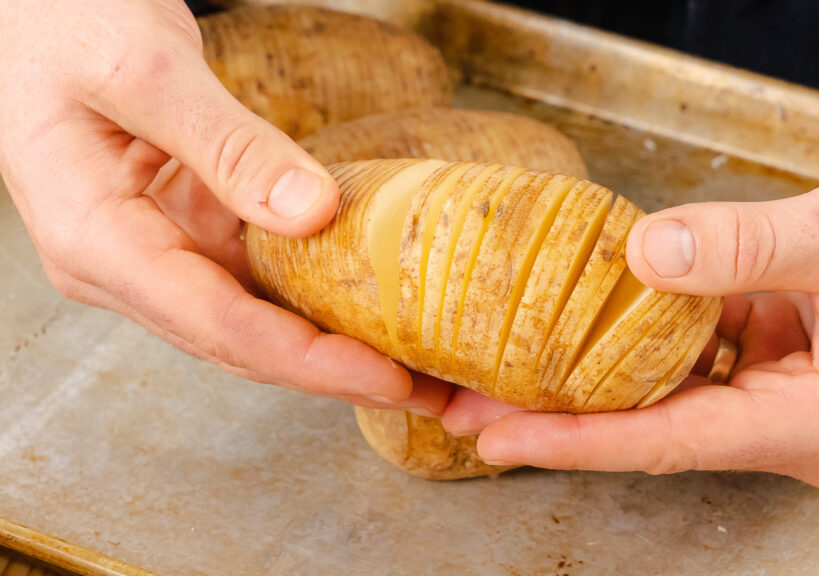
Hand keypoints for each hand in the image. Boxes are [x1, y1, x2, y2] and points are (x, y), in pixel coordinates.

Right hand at [0, 0, 449, 414]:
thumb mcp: (142, 68)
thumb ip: (224, 142)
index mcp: (96, 239)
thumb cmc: (63, 22)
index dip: (309, 361)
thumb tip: (312, 212)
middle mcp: (127, 265)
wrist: (35, 8)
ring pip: (258, 318)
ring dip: (337, 344)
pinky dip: (321, 293)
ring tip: (421, 362)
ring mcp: (160, 252)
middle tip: (431, 392)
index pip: (217, 324)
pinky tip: (377, 304)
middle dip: (338, 373)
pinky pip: (262, 276)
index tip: (388, 377)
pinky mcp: (191, 231)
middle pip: (244, 342)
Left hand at [443, 129, 818, 489]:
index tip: (502, 441)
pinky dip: (639, 342)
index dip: (583, 441)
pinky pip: (697, 359)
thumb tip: (645, 256)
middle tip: (468, 405)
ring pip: (672, 397)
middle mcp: (803, 427)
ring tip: (499, 369)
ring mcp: (790, 398)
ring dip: (592, 380)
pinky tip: (578, 325)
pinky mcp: (780, 364)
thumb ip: (750, 246)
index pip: (679, 442)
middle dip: (564, 417)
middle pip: (661, 429)